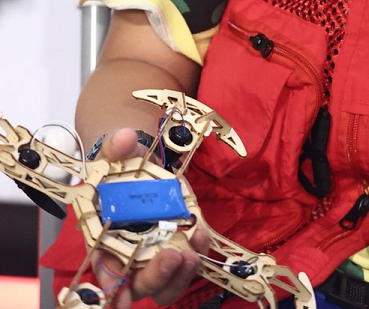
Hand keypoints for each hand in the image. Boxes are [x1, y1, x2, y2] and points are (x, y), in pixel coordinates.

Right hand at [91, 128, 208, 307]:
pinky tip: (202, 234)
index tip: (122, 294)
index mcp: (103, 241)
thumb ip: (115, 148)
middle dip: (155, 277)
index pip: (105, 272)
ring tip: (192, 253)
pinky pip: (187, 262)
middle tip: (173, 257)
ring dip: (179, 276)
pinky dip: (196, 254)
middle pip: (138, 284)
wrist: (140, 165)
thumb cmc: (120, 167)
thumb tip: (122, 138)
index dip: (112, 287)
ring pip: (165, 284)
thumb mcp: (115, 154)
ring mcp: (154, 255)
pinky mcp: (178, 245)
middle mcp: (128, 256)